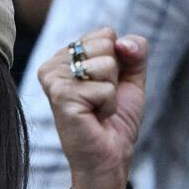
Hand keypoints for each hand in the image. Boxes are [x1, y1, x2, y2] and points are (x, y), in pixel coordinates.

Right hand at [40, 28, 146, 188]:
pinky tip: (94, 117)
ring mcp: (54, 79)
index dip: (118, 60)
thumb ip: (134, 50)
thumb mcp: (131, 77)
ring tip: (97, 108)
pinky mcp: (60, 96)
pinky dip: (108, 105)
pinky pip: (105, 87)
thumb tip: (123, 43)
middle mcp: (54, 64)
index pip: (105, 33)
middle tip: (101, 99)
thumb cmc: (115, 119)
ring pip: (106, 63)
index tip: (105, 85)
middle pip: (105, 43)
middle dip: (115, 74)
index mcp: (66, 55)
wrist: (110, 155)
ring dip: (111, 91)